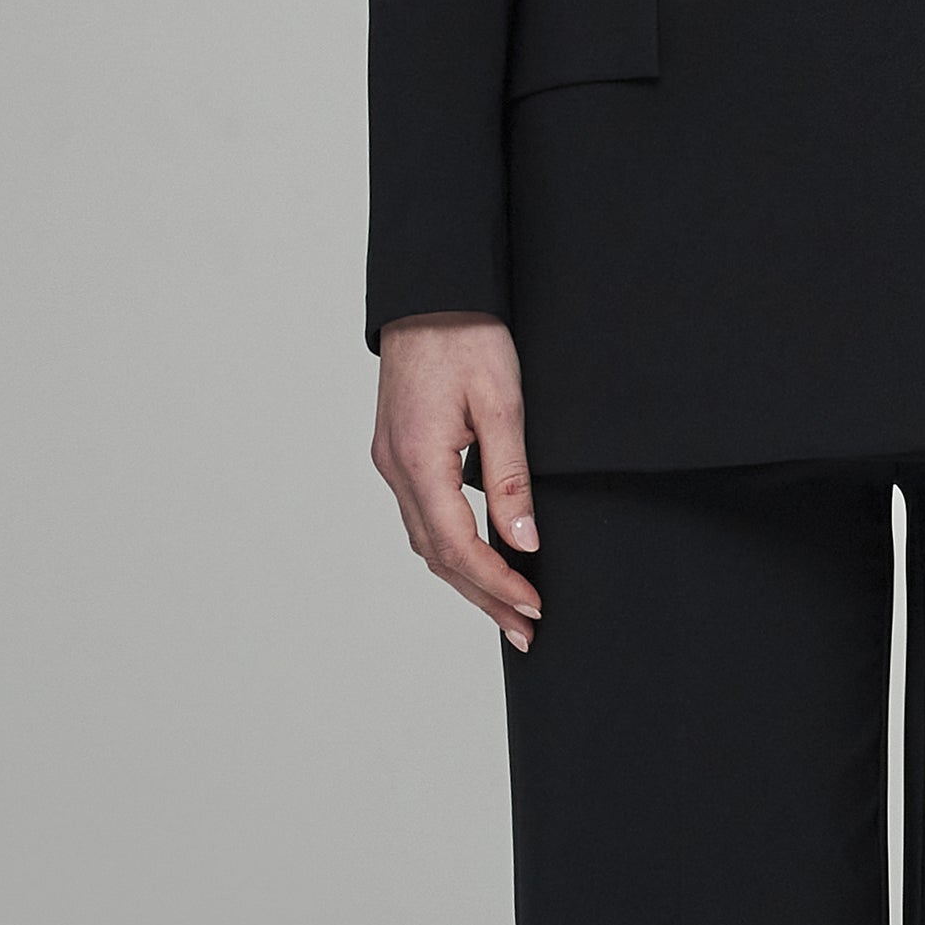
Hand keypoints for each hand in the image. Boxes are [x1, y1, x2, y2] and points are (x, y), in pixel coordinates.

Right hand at [371, 315, 541, 648]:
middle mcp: (395, 468)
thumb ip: (509, 477)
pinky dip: (450, 548)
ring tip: (507, 609)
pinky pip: (422, 517)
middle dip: (483, 597)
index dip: (497, 584)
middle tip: (524, 632)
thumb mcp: (502, 403)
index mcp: (418, 459)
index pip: (458, 546)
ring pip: (426, 541)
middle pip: (438, 556)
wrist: (428, 293)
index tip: (533, 606)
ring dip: (466, 579)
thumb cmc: (467, 335)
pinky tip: (476, 560)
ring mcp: (391, 461)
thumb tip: (522, 541)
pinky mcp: (396, 451)